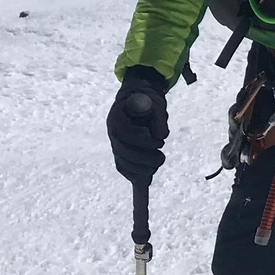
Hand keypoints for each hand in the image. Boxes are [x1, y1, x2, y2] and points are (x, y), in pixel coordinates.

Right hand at [107, 66, 168, 183]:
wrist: (136, 97)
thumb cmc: (146, 99)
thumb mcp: (155, 103)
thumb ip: (158, 117)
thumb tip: (162, 136)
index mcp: (117, 117)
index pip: (123, 132)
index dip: (140, 139)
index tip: (159, 141)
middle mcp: (113, 132)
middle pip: (122, 151)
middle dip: (143, 158)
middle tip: (162, 158)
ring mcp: (116, 143)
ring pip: (122, 162)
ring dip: (140, 169)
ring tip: (157, 163)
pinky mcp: (121, 153)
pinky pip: (124, 168)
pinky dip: (134, 175)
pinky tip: (146, 177)